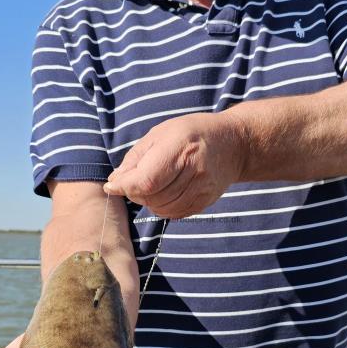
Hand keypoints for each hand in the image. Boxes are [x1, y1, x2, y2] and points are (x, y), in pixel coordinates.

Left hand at [104, 112, 243, 217]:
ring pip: (162, 209)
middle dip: (135, 193)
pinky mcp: (206, 202)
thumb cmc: (191, 133)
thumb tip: (115, 182)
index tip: (112, 187)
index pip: (145, 180)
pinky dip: (163, 207)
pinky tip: (164, 193)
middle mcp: (193, 171)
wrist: (234, 144)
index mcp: (179, 148)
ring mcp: (202, 189)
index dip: (125, 187)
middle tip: (135, 181)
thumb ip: (136, 158)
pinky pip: (175, 214)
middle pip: (152, 197)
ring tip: (152, 185)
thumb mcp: (160, 133)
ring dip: (149, 201)